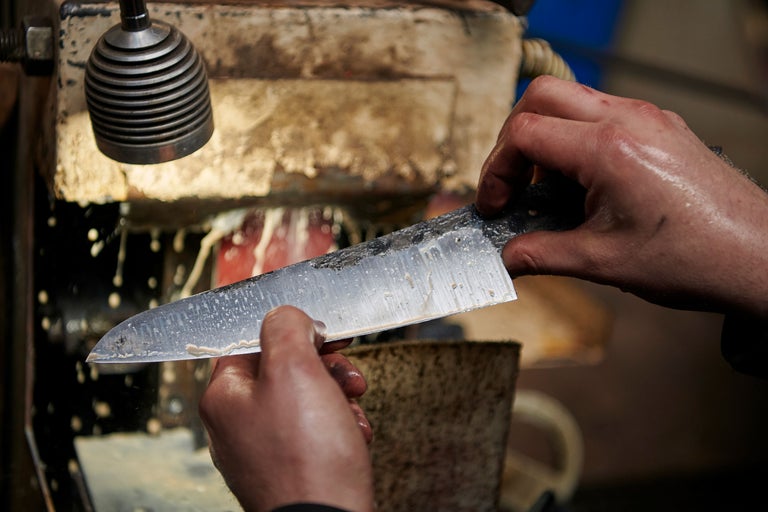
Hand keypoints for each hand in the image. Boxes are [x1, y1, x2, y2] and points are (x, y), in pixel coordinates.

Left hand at [199, 306, 374, 511]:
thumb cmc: (306, 457)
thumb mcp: (294, 370)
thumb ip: (286, 327)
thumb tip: (287, 315)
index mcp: (226, 396)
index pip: (251, 341)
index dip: (292, 331)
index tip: (321, 331)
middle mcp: (239, 423)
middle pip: (284, 370)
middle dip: (324, 367)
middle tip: (344, 373)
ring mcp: (266, 449)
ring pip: (306, 399)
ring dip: (338, 397)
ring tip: (352, 409)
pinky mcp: (293, 468)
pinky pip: (317, 432)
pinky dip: (340, 427)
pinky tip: (353, 436)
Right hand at [476, 76, 767, 316]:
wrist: (758, 256)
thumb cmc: (695, 258)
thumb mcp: (602, 263)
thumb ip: (541, 255)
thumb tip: (506, 257)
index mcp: (609, 149)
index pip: (524, 132)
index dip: (496, 170)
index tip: (496, 204)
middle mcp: (628, 120)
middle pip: (541, 96)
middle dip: (513, 139)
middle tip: (512, 184)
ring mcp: (647, 118)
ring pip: (571, 100)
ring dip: (546, 138)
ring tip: (549, 190)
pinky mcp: (660, 126)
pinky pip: (601, 114)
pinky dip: (577, 141)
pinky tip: (584, 186)